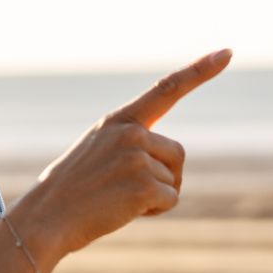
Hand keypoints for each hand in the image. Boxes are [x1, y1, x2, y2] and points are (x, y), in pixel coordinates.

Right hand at [12, 49, 231, 257]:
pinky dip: (154, 211)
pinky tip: (123, 211)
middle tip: (121, 190)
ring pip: (173, 179)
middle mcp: (129, 132)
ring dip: (155, 196)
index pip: (165, 89)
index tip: (226, 53)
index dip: (199, 71)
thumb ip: (128, 146)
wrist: (45, 219)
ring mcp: (137, 157)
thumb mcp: (95, 154)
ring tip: (117, 199)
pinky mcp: (144, 184)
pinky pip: (171, 199)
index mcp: (117, 121)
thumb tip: (164, 165)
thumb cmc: (69, 193)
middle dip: (161, 176)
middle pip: (177, 154)